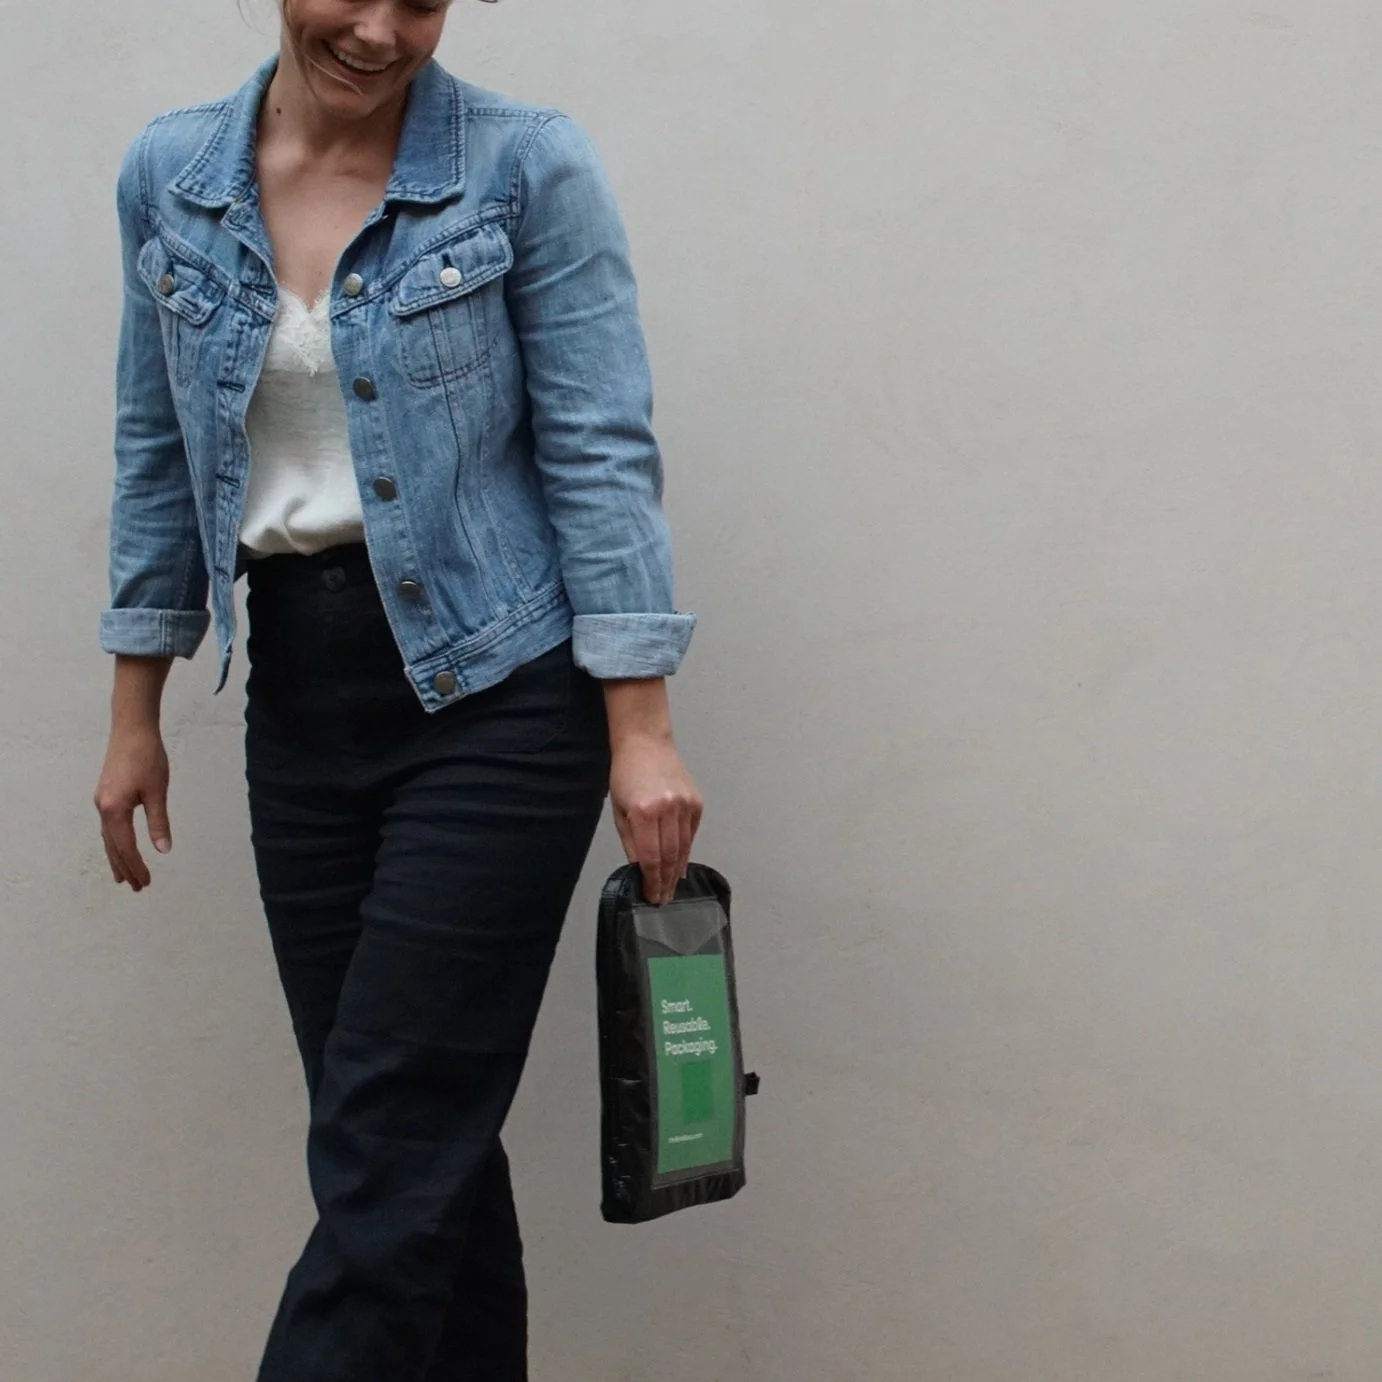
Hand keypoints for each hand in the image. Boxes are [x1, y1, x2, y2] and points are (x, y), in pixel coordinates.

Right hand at [94, 724, 171, 890]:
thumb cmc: (147, 758)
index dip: (136, 866)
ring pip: (108, 838)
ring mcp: (101, 802)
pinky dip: (113, 841)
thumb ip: (158, 822)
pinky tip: (117, 847)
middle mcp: (103, 808)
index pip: (126, 848)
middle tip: (137, 888)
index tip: (147, 882)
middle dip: (125, 868)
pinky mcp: (105, 795)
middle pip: (113, 847)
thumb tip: (164, 850)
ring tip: (123, 877)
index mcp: (114, 810)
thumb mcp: (158, 791)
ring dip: (117, 858)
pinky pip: (108, 827)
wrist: (131, 729)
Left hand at [610, 734, 703, 905]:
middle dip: (666, 881)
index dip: (652, 881)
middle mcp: (668, 809)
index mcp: (644, 812)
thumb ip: (631, 843)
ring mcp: (686, 805)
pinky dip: (686, 851)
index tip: (652, 897)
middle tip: (662, 898)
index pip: (651, 858)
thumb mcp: (619, 811)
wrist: (645, 742)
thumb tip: (641, 870)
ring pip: (684, 848)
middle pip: (670, 856)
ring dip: (677, 871)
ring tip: (671, 887)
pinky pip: (691, 834)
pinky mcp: (696, 802)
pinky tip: (680, 865)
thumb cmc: (625, 774)